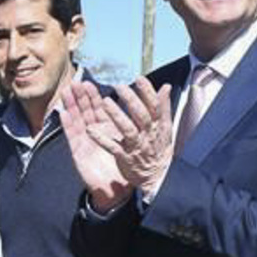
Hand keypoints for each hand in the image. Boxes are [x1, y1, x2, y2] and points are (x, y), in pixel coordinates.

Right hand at [61, 84, 131, 213]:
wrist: (117, 192)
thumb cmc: (127, 169)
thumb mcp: (136, 144)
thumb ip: (140, 126)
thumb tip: (151, 111)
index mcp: (109, 131)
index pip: (99, 110)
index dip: (94, 97)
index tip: (90, 84)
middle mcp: (96, 135)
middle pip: (86, 112)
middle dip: (80, 97)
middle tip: (76, 82)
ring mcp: (86, 143)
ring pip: (77, 121)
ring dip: (71, 106)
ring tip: (67, 92)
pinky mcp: (79, 154)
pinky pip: (73, 137)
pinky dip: (68, 125)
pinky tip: (63, 113)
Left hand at [90, 77, 174, 196]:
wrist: (156, 177)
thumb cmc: (158, 149)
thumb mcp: (165, 128)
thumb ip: (164, 107)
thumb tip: (166, 87)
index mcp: (158, 125)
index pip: (155, 105)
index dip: (147, 92)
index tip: (138, 79)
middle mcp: (148, 134)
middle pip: (140, 115)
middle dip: (131, 100)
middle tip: (119, 86)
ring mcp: (136, 146)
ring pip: (127, 129)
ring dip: (116, 115)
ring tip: (105, 102)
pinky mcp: (125, 157)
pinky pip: (112, 147)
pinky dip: (101, 139)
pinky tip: (90, 130)